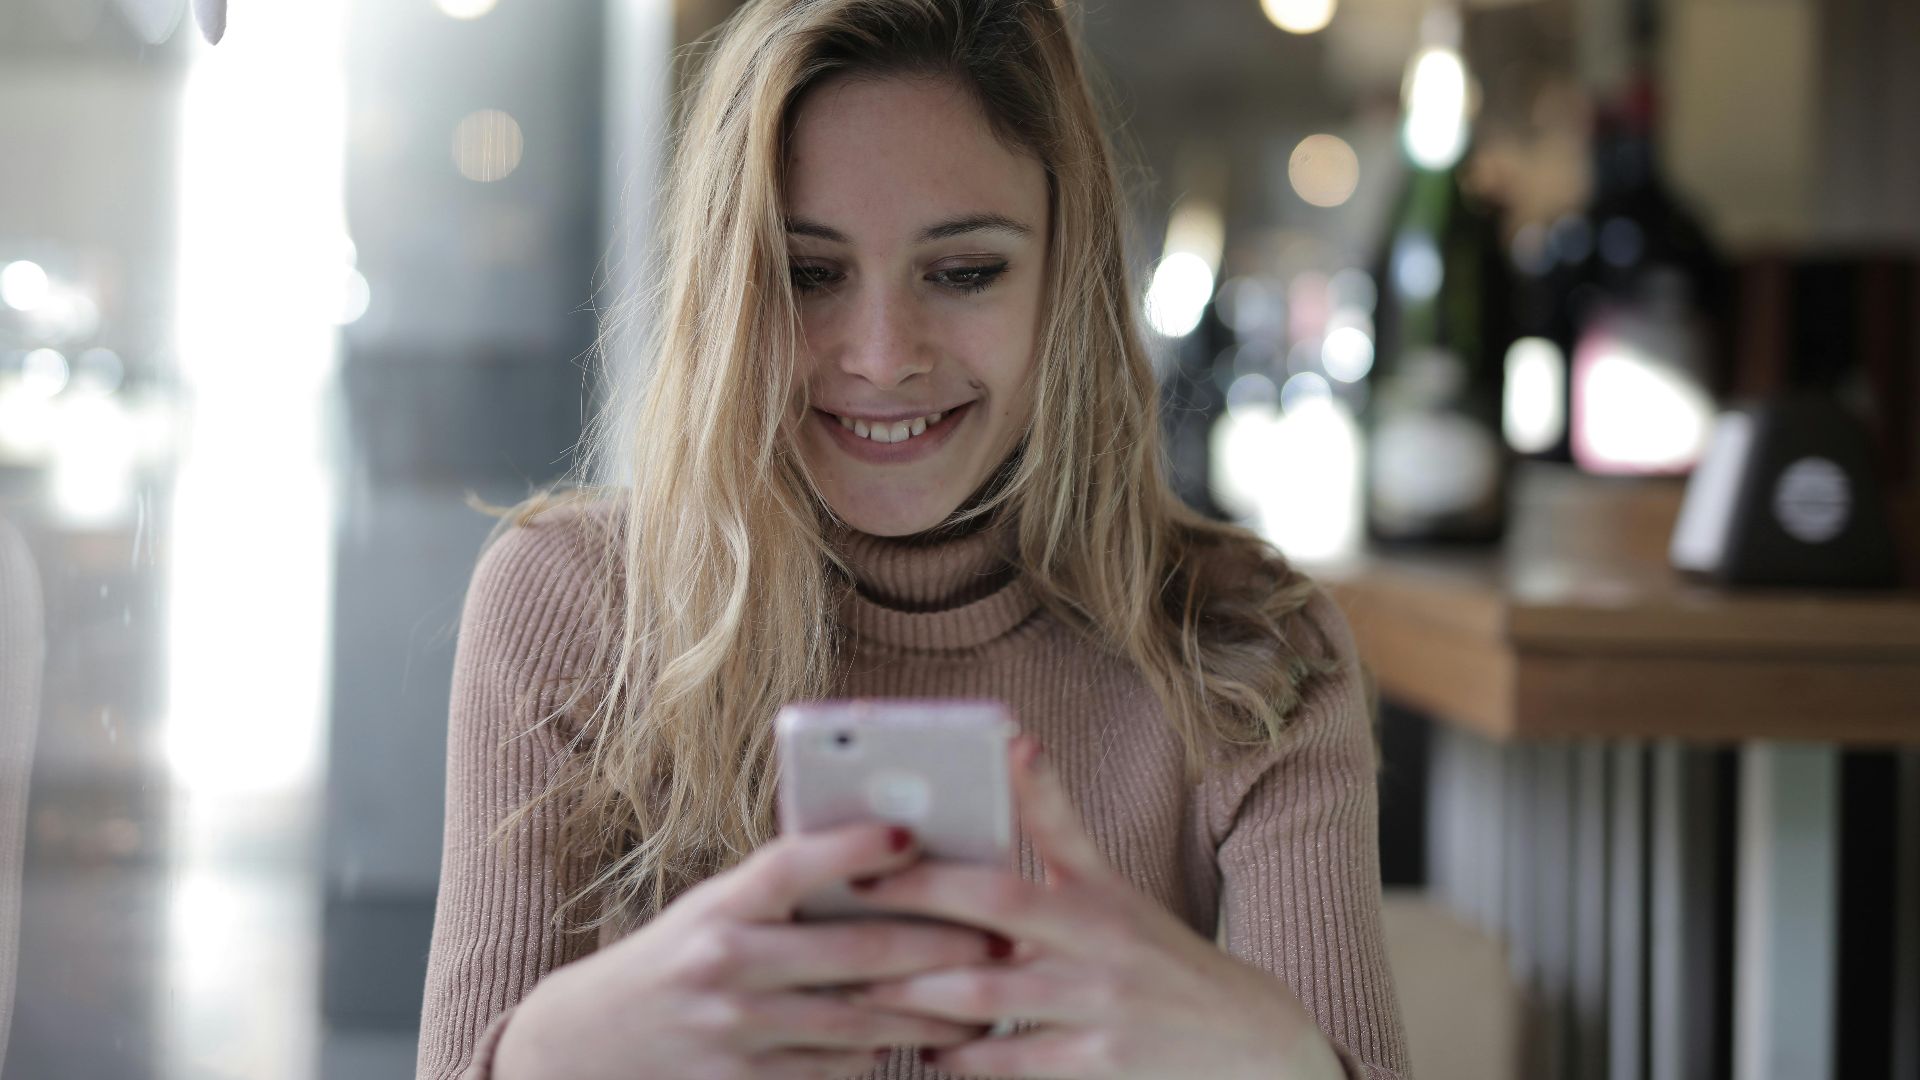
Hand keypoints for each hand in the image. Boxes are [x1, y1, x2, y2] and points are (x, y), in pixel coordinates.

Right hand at [495, 821, 996, 1079]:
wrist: (590, 1045)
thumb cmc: (674, 958)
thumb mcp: (711, 909)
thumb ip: (781, 891)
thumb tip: (884, 856)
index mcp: (717, 908)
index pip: (789, 866)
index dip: (851, 849)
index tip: (909, 834)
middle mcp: (725, 968)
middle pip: (854, 953)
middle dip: (939, 946)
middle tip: (997, 938)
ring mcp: (736, 1035)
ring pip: (860, 1021)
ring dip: (928, 1012)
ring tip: (981, 997)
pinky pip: (835, 1068)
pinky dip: (877, 1051)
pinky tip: (914, 1038)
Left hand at [839, 735, 1348, 1078]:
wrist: (1248, 1041)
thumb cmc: (1158, 953)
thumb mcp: (1112, 884)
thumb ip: (1054, 819)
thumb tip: (1015, 739)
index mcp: (1091, 902)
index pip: (996, 884)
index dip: (926, 878)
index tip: (863, 862)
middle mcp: (1096, 958)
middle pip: (983, 950)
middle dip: (907, 942)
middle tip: (840, 934)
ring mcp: (1099, 1020)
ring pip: (986, 1016)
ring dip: (919, 1008)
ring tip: (862, 996)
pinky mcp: (1101, 1074)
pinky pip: (1013, 1071)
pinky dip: (964, 1063)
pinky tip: (928, 1053)